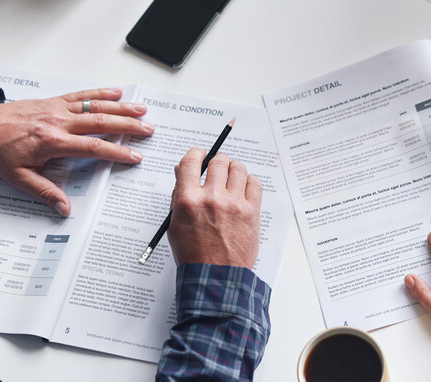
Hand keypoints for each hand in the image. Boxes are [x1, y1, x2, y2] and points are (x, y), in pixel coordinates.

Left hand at [0, 87, 153, 215]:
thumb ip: (44, 191)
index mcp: (53, 142)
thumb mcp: (17, 177)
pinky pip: (82, 95)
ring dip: (121, 108)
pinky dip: (100, 93)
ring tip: (142, 110)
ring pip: (96, 106)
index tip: (133, 157)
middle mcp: (59, 122)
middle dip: (128, 126)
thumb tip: (63, 208)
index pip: (92, 148)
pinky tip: (116, 93)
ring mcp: (59, 109)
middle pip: (102, 122)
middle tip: (148, 130)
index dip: (116, 152)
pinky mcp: (55, 101)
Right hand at [168, 148, 261, 267]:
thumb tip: (182, 170)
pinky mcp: (251, 211)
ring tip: (231, 181)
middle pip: (219, 160)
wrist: (214, 276)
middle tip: (217, 170)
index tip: (201, 155)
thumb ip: (178, 194)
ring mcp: (233, 204)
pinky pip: (254, 182)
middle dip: (217, 162)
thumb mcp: (176, 223)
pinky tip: (243, 191)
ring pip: (238, 168)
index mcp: (188, 200)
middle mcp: (211, 198)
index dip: (197, 154)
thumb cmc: (193, 252)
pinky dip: (249, 182)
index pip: (192, 161)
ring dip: (234, 171)